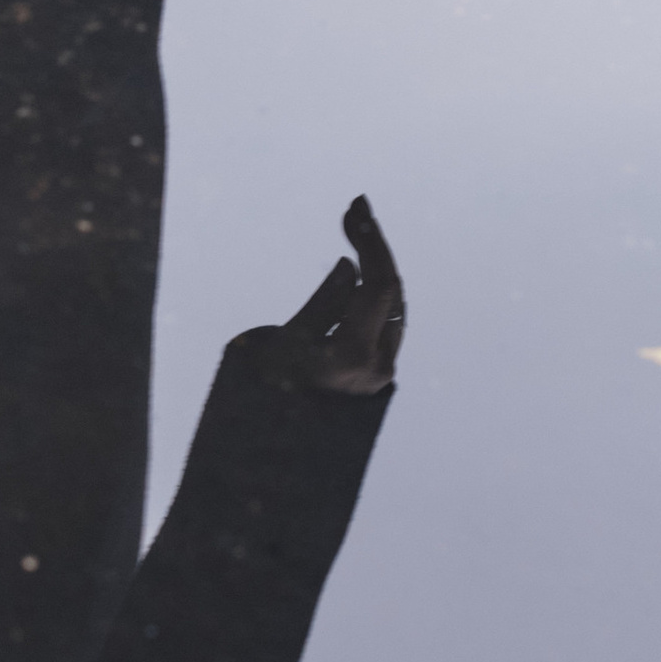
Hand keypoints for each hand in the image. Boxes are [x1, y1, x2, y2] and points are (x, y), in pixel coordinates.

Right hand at [273, 193, 404, 394]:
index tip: (355, 209)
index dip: (370, 241)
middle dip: (374, 248)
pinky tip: (357, 273)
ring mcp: (382, 375)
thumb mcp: (285, 341)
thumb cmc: (268, 398)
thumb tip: (353, 267)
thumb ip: (325, 302)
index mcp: (354, 355)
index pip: (379, 284)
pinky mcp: (377, 377)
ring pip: (391, 308)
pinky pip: (382, 326)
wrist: (275, 452)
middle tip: (356, 210)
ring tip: (354, 233)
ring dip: (375, 269)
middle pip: (392, 292)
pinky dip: (371, 297)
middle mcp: (379, 367)